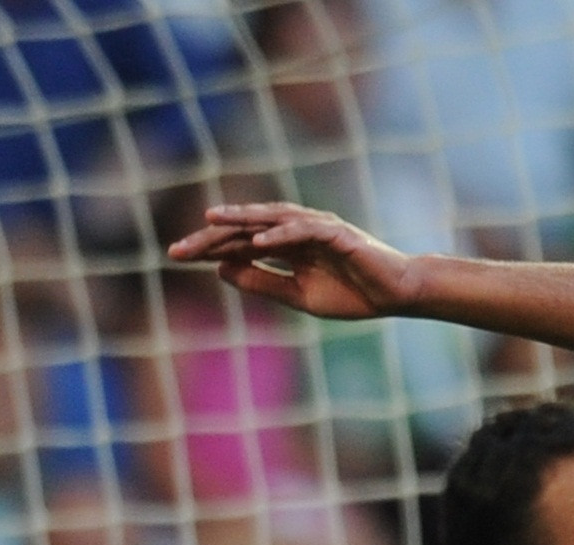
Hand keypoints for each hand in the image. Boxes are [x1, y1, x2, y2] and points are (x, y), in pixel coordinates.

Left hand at [167, 203, 423, 321]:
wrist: (398, 295)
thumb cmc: (355, 295)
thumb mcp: (300, 296)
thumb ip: (263, 282)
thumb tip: (221, 270)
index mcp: (286, 247)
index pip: (240, 243)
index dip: (209, 248)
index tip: (175, 256)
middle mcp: (296, 231)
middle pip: (247, 228)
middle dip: (213, 236)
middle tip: (178, 248)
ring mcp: (316, 228)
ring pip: (271, 220)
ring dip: (241, 219)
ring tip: (211, 221)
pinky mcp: (338, 234)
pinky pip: (304, 231)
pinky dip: (281, 235)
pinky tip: (257, 241)